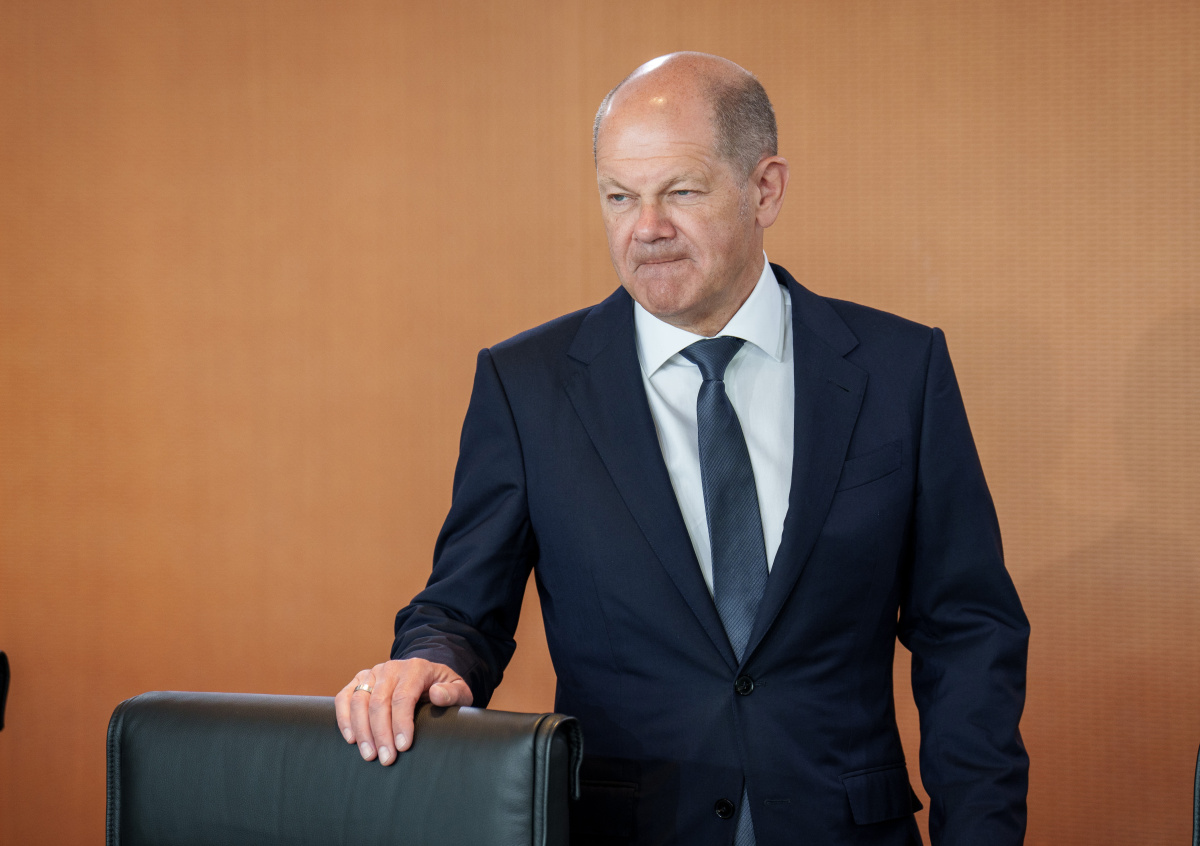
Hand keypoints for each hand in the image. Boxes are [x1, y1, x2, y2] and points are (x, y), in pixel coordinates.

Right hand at [334, 658, 472, 765]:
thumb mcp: (458, 689)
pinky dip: (344, 718)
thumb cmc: (443, 686)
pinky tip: (351, 739)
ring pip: (359, 701)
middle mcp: (391, 668)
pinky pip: (344, 697)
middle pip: (379, 701)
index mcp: (416, 668)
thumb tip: (438, 694)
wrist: (427, 675)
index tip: (403, 746)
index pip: (403, 696)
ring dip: (362, 730)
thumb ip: (452, 692)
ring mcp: (372, 673)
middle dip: (381, 733)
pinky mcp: (358, 681)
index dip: (401, 723)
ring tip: (369, 755)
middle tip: (386, 758)